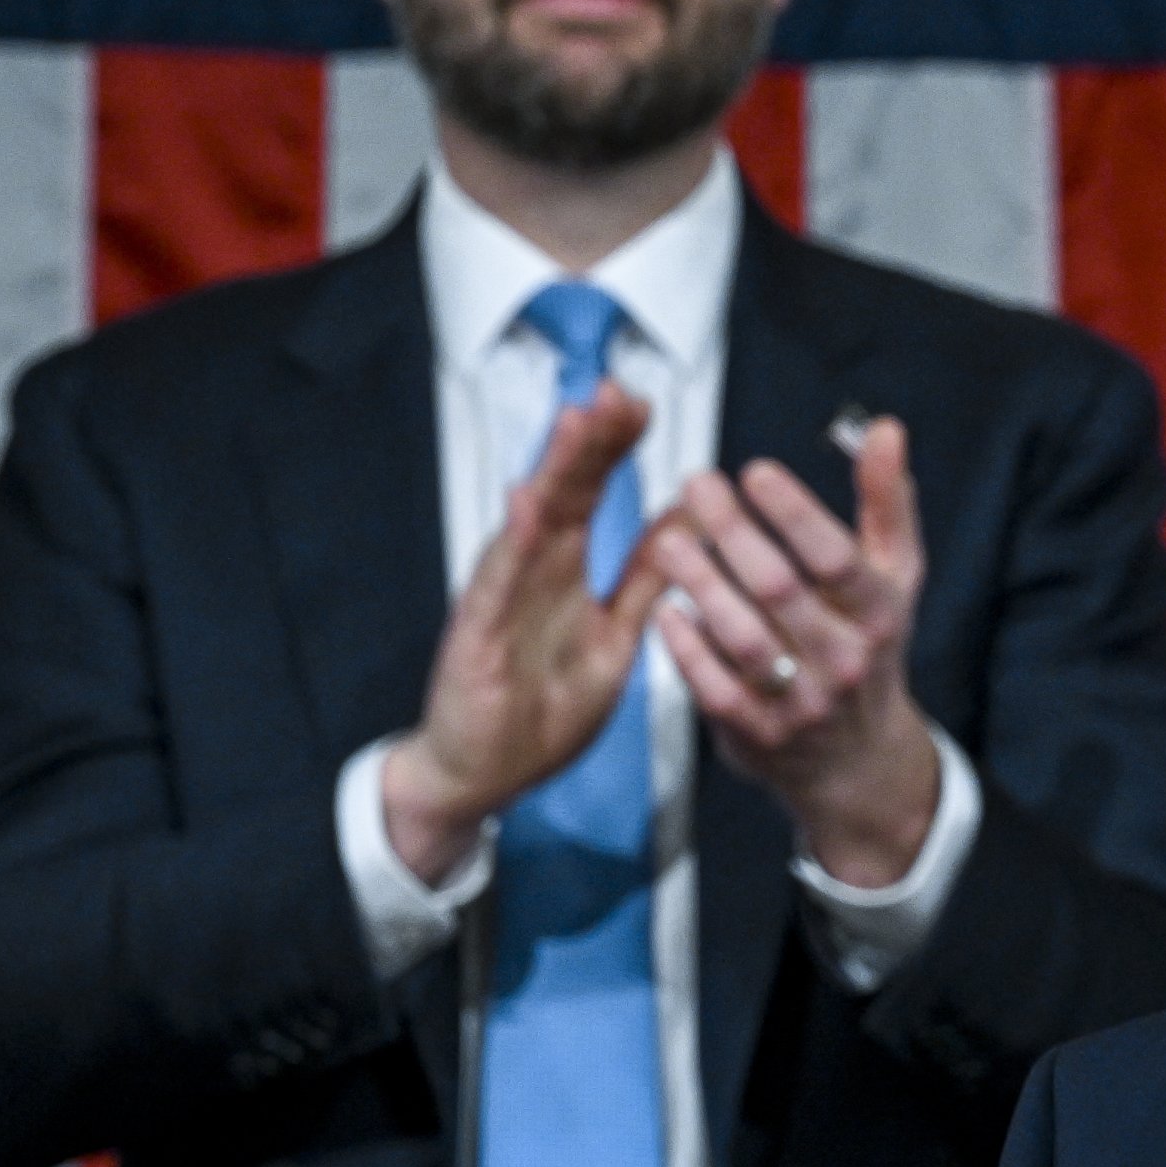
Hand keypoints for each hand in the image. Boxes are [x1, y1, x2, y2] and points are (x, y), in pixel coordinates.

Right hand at [380, 387, 670, 881]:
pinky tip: (527, 502)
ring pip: (531, 525)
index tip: (640, 402)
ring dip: (554, 472)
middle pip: (564, 494)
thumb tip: (688, 523)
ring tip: (576, 421)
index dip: (613, 449)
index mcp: (565, 574)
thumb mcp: (613, 640)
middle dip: (589, 441)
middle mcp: (531, 575)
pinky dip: (513, 543)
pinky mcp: (477, 638)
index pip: (592, 496)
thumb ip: (645, 582)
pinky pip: (497, 585)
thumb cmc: (541, 710)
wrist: (479, 777)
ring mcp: (500, 601)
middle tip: (614, 389)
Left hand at [645, 418, 941, 886]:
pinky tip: (666, 610)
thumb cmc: (869, 645)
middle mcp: (844, 659)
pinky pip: (715, 686)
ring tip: (668, 541)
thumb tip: (885, 428)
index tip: (754, 471)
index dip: (794, 512)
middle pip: (781, 588)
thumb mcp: (894, 576)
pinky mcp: (759, 734)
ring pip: (743, 636)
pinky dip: (688, 648)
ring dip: (701, 583)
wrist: (859, 759)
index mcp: (879, 614)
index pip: (836, 557)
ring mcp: (802, 701)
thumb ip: (886, 500)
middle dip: (734, 532)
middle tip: (696, 486)